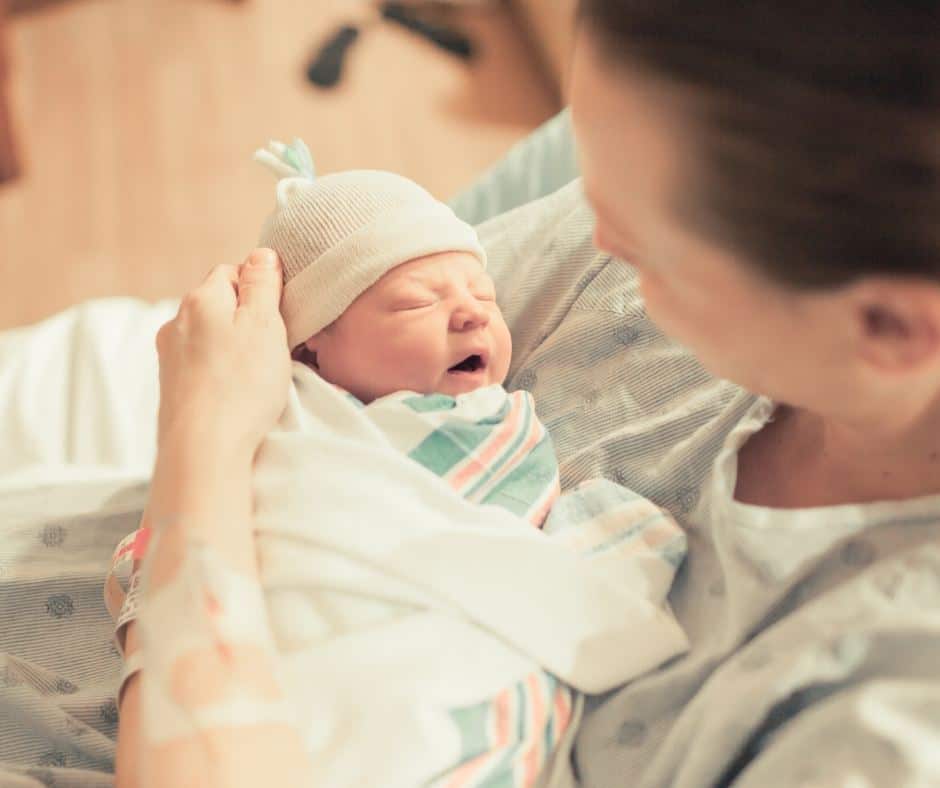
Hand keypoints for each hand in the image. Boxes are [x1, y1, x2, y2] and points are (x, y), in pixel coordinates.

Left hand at [155, 248, 290, 459]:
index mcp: (200, 299)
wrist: (203, 448)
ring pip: (208, 336)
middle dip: (244, 318)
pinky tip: (235, 393)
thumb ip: (263, 285)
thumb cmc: (241, 385)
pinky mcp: (172, 387)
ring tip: (255, 374)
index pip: (231, 272)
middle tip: (272, 346)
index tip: (278, 315)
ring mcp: (170, 356)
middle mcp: (177, 322)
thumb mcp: (264, 324)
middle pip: (218, 304)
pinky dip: (219, 372)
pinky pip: (201, 365)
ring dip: (231, 347)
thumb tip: (261, 254)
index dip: (259, 289)